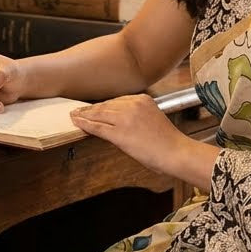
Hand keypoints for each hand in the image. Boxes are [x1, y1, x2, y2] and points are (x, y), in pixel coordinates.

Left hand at [71, 93, 218, 188]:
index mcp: (143, 99)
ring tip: (75, 116)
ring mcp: (125, 118)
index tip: (93, 107)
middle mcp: (133, 104)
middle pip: (106, 105)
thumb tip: (118, 121)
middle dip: (91, 109)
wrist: (176, 152)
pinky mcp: (119, 133)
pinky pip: (97, 127)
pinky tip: (77, 123)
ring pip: (99, 114)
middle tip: (79, 111)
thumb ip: (136, 116)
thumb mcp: (152, 119)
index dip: (103, 105)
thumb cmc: (168, 141)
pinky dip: (85, 125)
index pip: (117, 101)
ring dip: (84, 116)